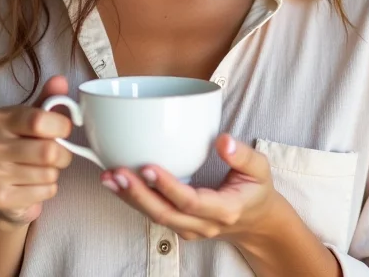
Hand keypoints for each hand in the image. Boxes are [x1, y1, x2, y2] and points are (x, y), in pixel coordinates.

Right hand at [0, 75, 73, 229]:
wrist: (6, 189)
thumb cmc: (25, 145)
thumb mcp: (35, 118)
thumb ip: (49, 98)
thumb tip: (60, 80)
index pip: (38, 120)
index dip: (61, 126)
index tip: (65, 129)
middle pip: (47, 151)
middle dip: (63, 154)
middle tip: (59, 153)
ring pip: (48, 173)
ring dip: (55, 172)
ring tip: (44, 168)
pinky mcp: (0, 199)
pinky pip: (44, 192)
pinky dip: (48, 189)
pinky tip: (35, 185)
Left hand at [100, 134, 284, 244]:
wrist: (256, 222)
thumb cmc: (255, 190)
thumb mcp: (260, 169)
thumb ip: (243, 155)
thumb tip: (223, 140)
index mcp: (225, 209)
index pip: (191, 201)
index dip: (167, 186)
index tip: (148, 167)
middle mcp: (204, 224)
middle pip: (165, 213)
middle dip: (138, 194)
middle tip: (117, 172)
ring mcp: (189, 228)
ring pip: (155, 216)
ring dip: (130, 197)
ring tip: (108, 177)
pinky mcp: (178, 224)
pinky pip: (154, 214)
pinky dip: (133, 199)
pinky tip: (116, 183)